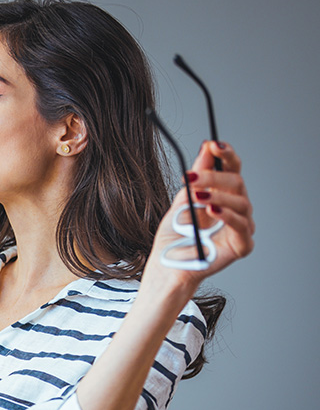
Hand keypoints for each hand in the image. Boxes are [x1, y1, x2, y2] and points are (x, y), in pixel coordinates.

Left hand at [146, 140, 253, 290]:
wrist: (167, 265)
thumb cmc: (175, 236)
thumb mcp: (183, 199)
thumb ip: (197, 176)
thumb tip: (206, 147)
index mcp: (223, 195)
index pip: (232, 169)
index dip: (226, 155)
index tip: (214, 144)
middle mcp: (236, 208)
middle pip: (236, 182)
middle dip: (213, 177)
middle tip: (189, 177)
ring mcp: (241, 226)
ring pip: (241, 202)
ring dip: (217, 196)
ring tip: (197, 196)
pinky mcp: (242, 244)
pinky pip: (241, 226)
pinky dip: (227, 215)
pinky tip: (212, 210)